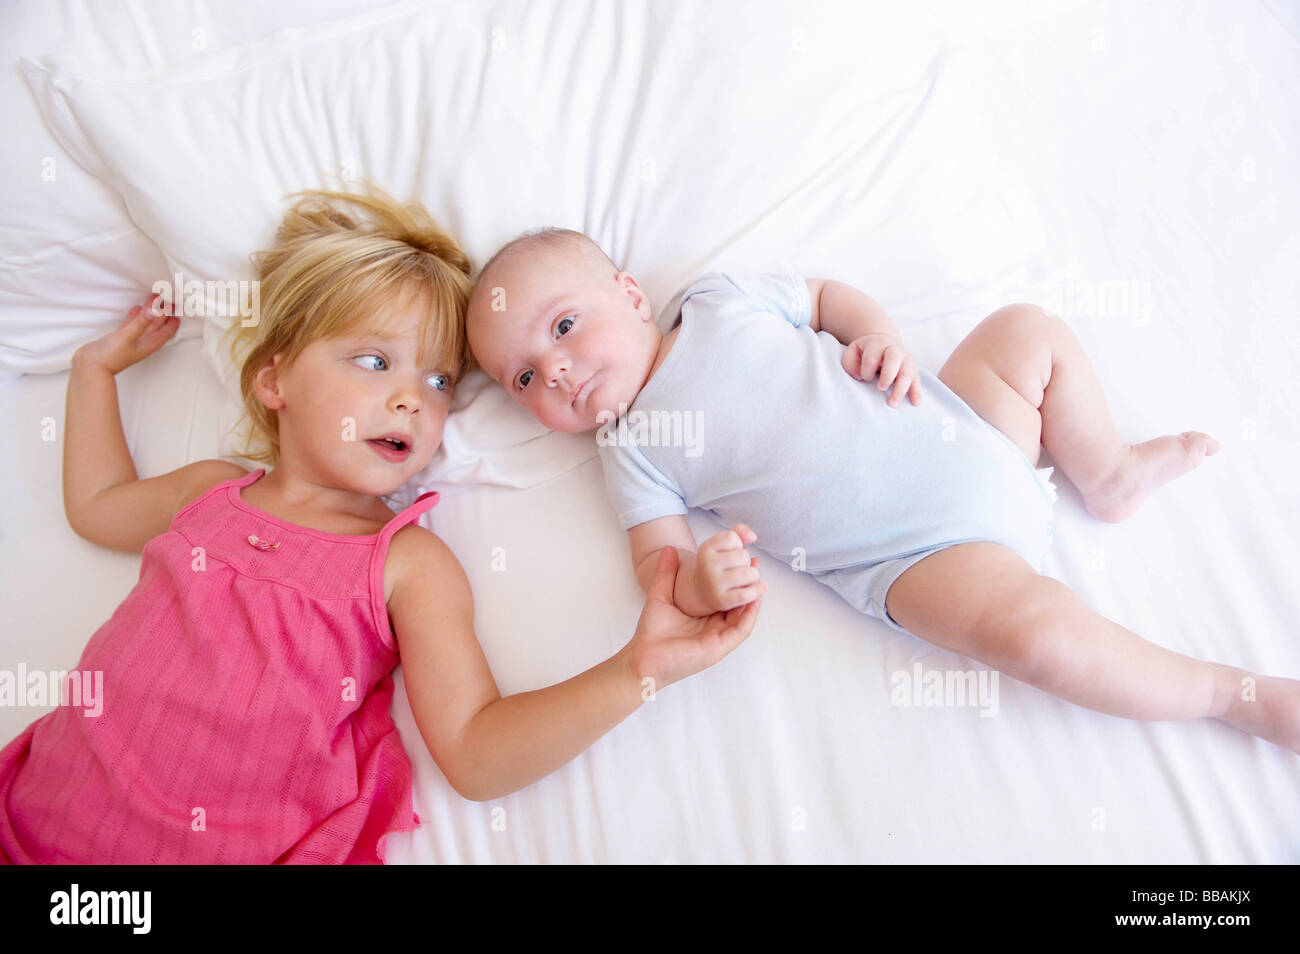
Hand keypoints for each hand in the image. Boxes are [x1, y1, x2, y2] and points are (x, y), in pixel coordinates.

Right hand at [72, 294, 179, 374]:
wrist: (90, 366)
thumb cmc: (110, 356)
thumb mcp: (127, 336)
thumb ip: (140, 323)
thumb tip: (155, 310)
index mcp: (148, 345)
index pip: (165, 332)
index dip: (172, 321)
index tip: (177, 310)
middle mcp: (142, 343)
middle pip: (157, 326)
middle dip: (163, 313)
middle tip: (168, 299)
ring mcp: (131, 340)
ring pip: (144, 324)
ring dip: (150, 312)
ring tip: (154, 299)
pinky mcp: (119, 338)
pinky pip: (131, 325)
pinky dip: (135, 317)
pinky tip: (136, 308)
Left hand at [624, 546, 762, 691]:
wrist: (644, 657)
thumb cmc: (650, 632)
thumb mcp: (660, 595)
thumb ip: (666, 573)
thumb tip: (669, 549)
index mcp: (704, 616)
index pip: (725, 595)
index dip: (733, 578)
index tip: (740, 559)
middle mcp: (714, 626)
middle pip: (738, 604)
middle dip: (748, 585)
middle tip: (755, 565)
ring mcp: (718, 637)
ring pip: (744, 616)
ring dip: (753, 598)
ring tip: (759, 578)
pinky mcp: (720, 647)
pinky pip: (741, 630)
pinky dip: (749, 615)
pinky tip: (755, 599)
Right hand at [692, 523, 762, 612]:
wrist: (701, 590)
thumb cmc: (717, 565)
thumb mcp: (722, 545)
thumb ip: (738, 532)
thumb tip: (753, 536)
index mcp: (706, 549)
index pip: (732, 538)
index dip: (737, 544)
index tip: (730, 551)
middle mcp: (707, 566)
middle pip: (743, 555)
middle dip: (746, 561)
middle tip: (737, 567)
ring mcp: (714, 584)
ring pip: (749, 574)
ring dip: (753, 575)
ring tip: (745, 578)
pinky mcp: (722, 600)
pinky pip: (748, 594)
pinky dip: (758, 590)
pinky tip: (759, 587)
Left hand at [842, 333, 921, 406]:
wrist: (884, 343)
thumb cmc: (865, 352)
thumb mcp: (853, 352)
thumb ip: (850, 362)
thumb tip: (859, 376)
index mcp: (878, 344)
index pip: (873, 354)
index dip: (867, 368)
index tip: (863, 377)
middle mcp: (894, 350)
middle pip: (894, 357)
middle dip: (888, 374)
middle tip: (880, 388)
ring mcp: (906, 360)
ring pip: (907, 371)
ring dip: (901, 388)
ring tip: (892, 404)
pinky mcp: (913, 370)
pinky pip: (917, 380)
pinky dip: (916, 392)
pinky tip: (915, 403)